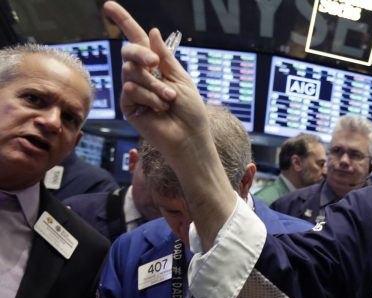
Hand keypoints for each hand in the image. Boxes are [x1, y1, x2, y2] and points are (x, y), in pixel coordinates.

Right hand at [102, 2, 207, 163]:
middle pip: (130, 52)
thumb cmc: (190, 111)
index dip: (123, 21)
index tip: (108, 5)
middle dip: (142, 55)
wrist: (189, 137)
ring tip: (169, 101)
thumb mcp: (181, 79)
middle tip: (155, 63)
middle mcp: (143, 76)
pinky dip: (148, 96)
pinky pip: (130, 89)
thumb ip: (165, 57)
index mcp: (157, 67)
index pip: (138, 40)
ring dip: (154, 85)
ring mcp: (134, 91)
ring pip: (131, 72)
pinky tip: (159, 109)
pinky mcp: (128, 106)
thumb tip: (152, 32)